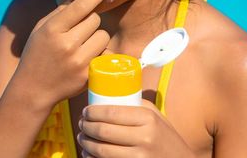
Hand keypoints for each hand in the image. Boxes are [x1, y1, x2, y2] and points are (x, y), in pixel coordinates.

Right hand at [12, 0, 111, 107]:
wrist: (33, 89)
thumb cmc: (36, 54)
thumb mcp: (40, 30)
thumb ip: (59, 12)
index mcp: (52, 30)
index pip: (80, 7)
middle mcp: (66, 44)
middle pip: (95, 20)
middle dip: (90, 21)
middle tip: (80, 30)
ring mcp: (79, 62)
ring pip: (103, 36)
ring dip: (96, 37)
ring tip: (83, 45)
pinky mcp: (88, 75)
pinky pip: (104, 54)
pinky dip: (99, 53)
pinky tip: (87, 57)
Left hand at [77, 100, 194, 157]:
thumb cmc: (165, 137)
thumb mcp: (156, 116)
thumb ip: (136, 105)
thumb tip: (109, 95)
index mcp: (148, 119)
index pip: (111, 113)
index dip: (92, 112)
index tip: (85, 111)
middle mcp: (144, 138)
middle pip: (103, 131)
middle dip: (85, 127)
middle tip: (81, 124)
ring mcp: (139, 157)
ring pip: (101, 150)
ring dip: (86, 144)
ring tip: (82, 138)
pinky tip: (88, 154)